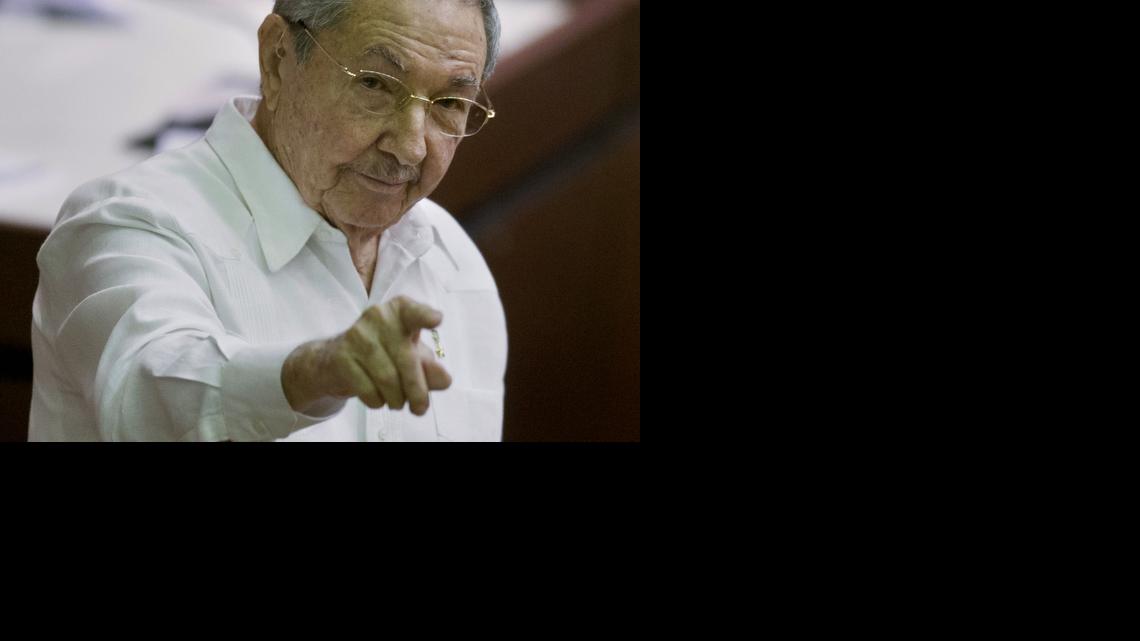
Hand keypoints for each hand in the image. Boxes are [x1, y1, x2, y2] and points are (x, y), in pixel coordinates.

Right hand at [282, 296, 451, 415]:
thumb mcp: (412, 358)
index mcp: (400, 310)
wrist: (333, 360)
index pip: (414, 312)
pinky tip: (378, 398)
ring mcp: (357, 335)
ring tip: (398, 402)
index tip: (437, 321)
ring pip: (388, 378)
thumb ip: (431, 368)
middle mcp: (378, 316)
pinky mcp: (342, 356)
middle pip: (407, 360)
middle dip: (417, 390)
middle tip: (420, 408)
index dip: (425, 316)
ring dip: (397, 399)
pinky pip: (368, 388)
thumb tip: (445, 380)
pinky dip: (378, 401)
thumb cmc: (384, 354)